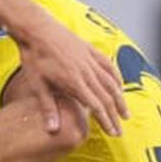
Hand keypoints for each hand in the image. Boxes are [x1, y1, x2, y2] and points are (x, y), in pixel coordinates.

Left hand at [11, 6, 127, 136]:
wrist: (37, 29)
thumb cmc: (35, 57)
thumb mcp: (38, 85)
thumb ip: (48, 108)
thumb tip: (53, 131)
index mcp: (74, 82)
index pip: (96, 106)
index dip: (106, 121)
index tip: (113, 133)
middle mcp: (86, 71)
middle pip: (107, 97)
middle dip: (115, 116)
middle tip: (120, 131)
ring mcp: (90, 59)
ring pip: (111, 82)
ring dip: (120, 99)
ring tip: (125, 113)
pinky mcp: (90, 50)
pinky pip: (108, 65)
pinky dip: (116, 77)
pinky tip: (120, 86)